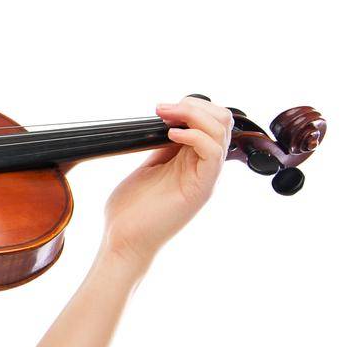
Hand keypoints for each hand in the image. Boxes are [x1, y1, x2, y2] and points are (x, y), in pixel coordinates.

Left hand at [102, 95, 234, 267]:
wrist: (123, 241)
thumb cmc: (130, 211)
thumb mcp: (148, 168)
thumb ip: (162, 148)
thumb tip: (168, 123)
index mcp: (191, 161)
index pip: (211, 122)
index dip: (191, 107)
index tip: (161, 107)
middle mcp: (203, 167)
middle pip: (222, 121)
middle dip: (195, 106)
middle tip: (164, 109)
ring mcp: (204, 178)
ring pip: (221, 132)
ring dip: (193, 115)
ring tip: (165, 117)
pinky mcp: (200, 189)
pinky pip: (212, 153)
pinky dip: (194, 136)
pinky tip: (171, 134)